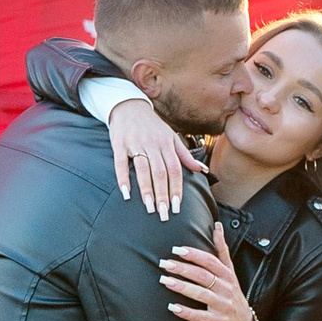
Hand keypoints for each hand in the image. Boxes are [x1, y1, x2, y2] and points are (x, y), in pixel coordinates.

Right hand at [108, 91, 202, 218]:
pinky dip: (123, 179)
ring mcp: (135, 144)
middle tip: (164, 215)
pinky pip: (120, 163)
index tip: (177, 207)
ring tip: (149, 208)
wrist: (129, 105)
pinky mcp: (119, 144)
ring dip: (146, 191)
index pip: (175, 169)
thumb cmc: (152, 125)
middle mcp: (152, 144)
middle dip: (163, 195)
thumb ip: (185, 155)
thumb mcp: (171, 136)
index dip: (176, 188)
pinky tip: (126, 194)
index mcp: (166, 143)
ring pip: (143, 170)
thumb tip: (202, 170)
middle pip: (160, 173)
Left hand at [159, 221, 251, 320]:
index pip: (210, 261)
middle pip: (203, 276)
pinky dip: (187, 312)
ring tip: (165, 281)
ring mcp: (222, 305)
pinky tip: (172, 307)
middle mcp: (226, 288)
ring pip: (201, 294)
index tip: (177, 249)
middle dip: (183, 269)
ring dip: (182, 287)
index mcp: (227, 275)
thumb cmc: (232, 293)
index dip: (194, 255)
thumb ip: (222, 249)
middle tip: (165, 263)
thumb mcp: (230, 271)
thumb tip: (217, 226)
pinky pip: (201, 316)